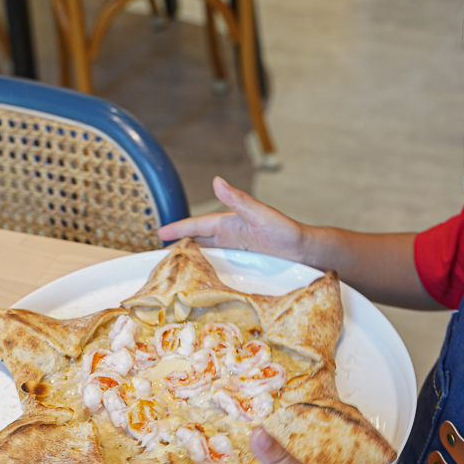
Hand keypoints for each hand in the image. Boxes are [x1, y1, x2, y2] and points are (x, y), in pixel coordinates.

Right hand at [158, 177, 308, 262]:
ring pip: (206, 256)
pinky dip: (206, 273)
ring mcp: (236, 252)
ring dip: (190, 262)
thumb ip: (239, 200)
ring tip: (172, 272)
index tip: (160, 234)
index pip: (198, 226)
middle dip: (178, 248)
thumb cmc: (286, 231)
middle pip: (198, 242)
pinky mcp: (243, 266)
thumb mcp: (261, 215)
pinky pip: (219, 269)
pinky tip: (199, 282)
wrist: (306, 252)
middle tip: (158, 259)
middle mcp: (230, 237)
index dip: (179, 229)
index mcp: (230, 223)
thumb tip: (217, 181)